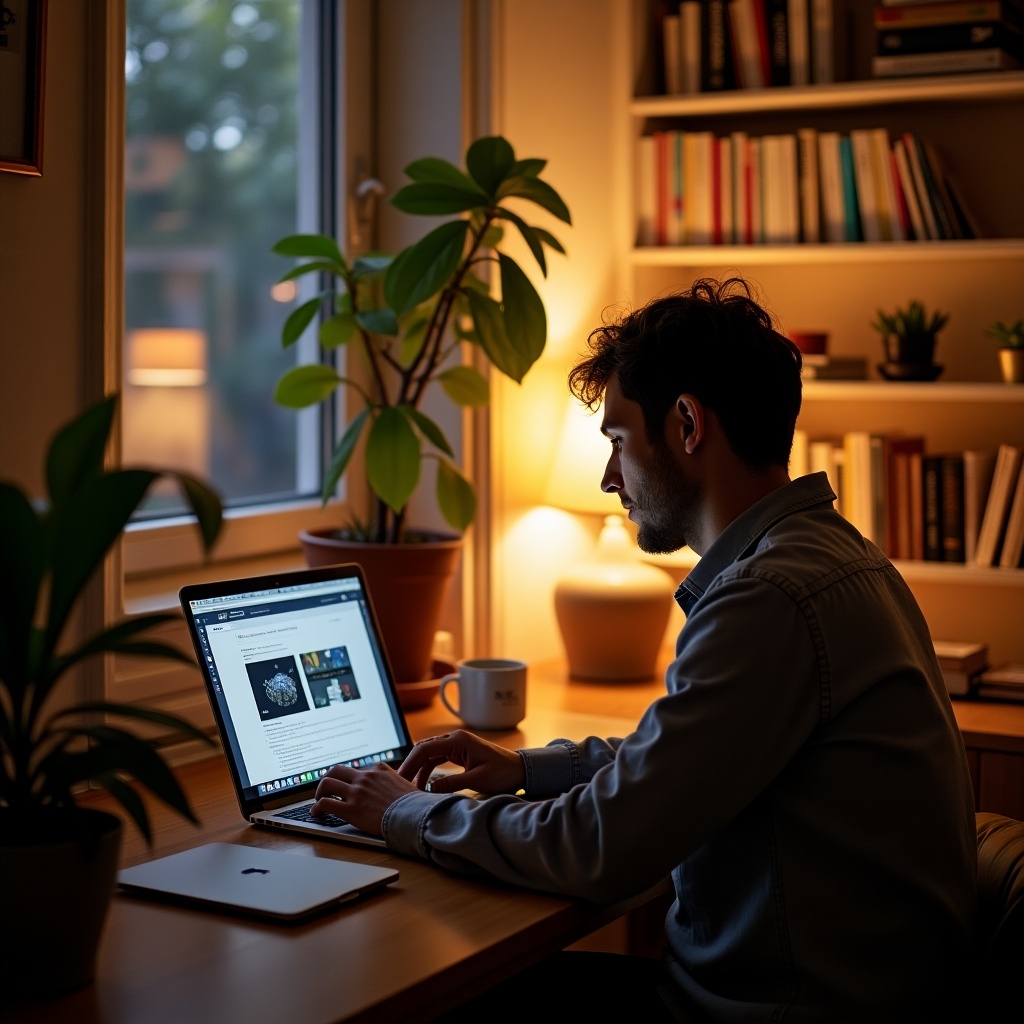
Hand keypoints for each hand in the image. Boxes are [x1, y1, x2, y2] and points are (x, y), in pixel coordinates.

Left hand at [311, 763, 416, 835]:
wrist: (414, 816)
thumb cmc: (414, 805)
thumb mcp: (405, 785)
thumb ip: (394, 782)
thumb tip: (394, 788)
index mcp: (379, 769)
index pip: (357, 769)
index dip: (348, 778)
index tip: (345, 784)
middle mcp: (365, 777)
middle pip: (337, 770)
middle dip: (328, 778)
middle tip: (326, 788)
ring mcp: (357, 792)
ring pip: (327, 783)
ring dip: (320, 791)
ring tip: (318, 799)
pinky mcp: (350, 808)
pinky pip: (326, 803)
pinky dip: (317, 807)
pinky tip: (316, 812)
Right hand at [398, 729, 525, 794]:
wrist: (520, 770)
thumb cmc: (503, 773)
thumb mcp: (477, 781)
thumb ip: (452, 784)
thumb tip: (429, 789)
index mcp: (458, 741)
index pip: (425, 749)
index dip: (410, 764)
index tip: (400, 780)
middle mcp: (454, 739)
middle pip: (423, 749)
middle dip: (410, 766)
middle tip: (400, 784)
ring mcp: (456, 744)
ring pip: (429, 754)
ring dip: (418, 769)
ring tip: (411, 788)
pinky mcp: (459, 751)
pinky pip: (437, 758)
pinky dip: (428, 770)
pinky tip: (424, 784)